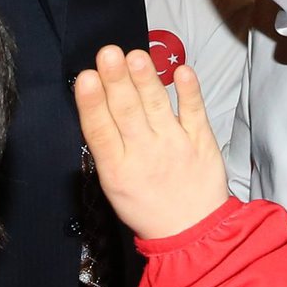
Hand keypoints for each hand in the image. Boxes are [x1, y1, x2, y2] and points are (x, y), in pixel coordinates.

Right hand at [72, 46, 229, 240]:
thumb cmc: (145, 204)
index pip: (100, 131)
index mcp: (117, 169)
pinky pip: (195, 112)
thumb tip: (96, 99)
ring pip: (157, 107)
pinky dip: (189, 92)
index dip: (92, 104)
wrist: (191, 232)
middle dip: (117, 81)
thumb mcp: (114, 183)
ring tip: (136, 57)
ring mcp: (175, 146)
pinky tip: (182, 71)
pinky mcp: (201, 141)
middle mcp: (145, 154)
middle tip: (109, 54)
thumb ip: (106, 145)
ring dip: (147, 80)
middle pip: (127, 113)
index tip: (85, 78)